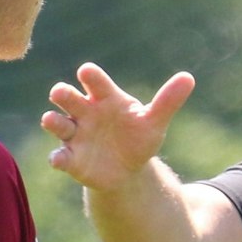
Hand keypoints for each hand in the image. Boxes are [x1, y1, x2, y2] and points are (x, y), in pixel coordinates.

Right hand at [43, 63, 195, 190]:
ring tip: (52, 120)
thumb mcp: (154, 121)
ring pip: (57, 123)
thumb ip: (167, 101)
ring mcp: (75, 134)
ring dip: (53, 121)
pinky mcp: (70, 157)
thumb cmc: (138, 137)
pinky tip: (58, 160)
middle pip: (68, 97)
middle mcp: (85, 112)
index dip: (90, 76)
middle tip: (60, 93)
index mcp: (105, 97)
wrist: (128, 169)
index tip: (86, 72)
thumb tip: (189, 78)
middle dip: (62, 94)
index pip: (95, 81)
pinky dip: (57, 157)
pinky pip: (59, 156)